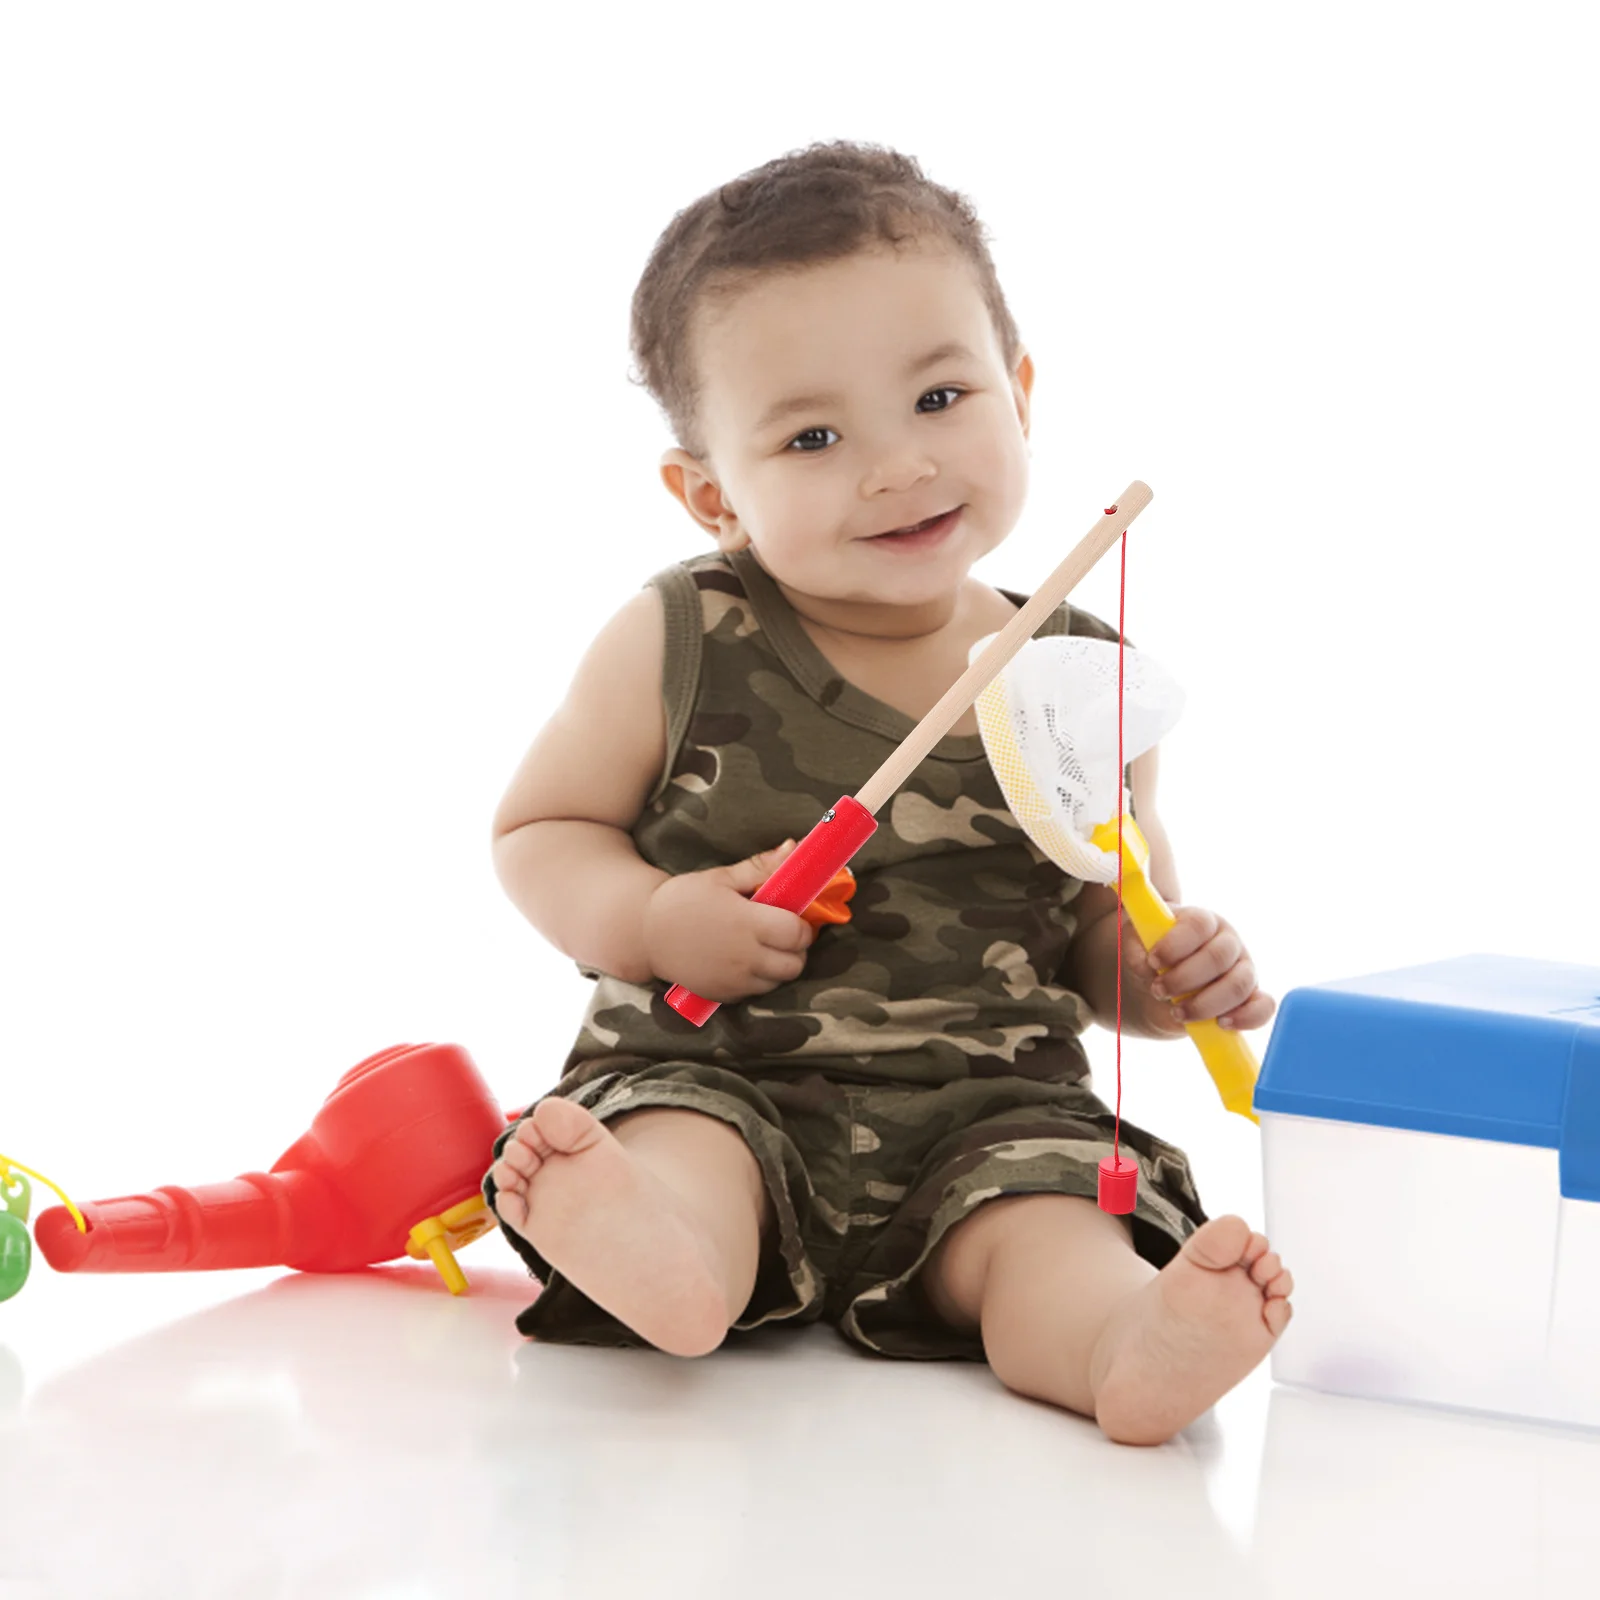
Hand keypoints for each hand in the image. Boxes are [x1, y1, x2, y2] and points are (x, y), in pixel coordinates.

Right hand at [642, 839, 817, 1003]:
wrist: (644, 932)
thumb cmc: (684, 899)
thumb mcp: (721, 877)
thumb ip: (761, 867)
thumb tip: (794, 847)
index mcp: (747, 922)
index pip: (798, 934)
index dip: (802, 926)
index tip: (792, 917)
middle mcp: (745, 956)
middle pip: (796, 964)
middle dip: (797, 949)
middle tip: (783, 934)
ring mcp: (734, 980)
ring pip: (779, 981)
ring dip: (780, 966)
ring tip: (764, 947)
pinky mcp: (723, 995)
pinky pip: (757, 992)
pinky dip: (760, 979)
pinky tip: (745, 961)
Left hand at [1123, 905, 1274, 1036]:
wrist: (1161, 981)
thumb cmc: (1151, 955)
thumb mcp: (1137, 947)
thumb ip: (1137, 951)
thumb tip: (1146, 966)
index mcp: (1200, 921)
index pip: (1198, 925)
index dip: (1175, 944)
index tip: (1152, 961)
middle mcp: (1227, 941)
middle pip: (1218, 957)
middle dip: (1184, 979)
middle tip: (1157, 990)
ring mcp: (1243, 968)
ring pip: (1239, 984)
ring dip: (1206, 1003)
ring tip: (1177, 1012)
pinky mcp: (1251, 996)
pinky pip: (1263, 1006)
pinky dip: (1247, 1017)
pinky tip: (1221, 1024)